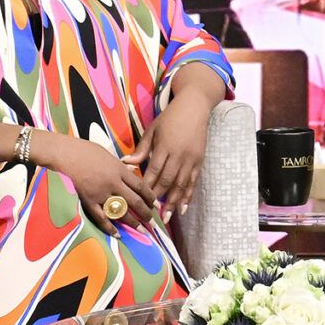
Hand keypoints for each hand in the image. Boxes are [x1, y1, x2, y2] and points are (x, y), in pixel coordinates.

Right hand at [38, 133, 159, 234]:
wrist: (63, 154)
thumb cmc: (83, 150)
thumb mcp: (107, 154)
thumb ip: (120, 166)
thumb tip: (131, 171)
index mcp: (119, 170)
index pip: (140, 186)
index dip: (150, 197)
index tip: (156, 204)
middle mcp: (113, 183)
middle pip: (135, 201)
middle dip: (146, 213)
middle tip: (153, 222)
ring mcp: (100, 193)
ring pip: (121, 211)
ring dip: (133, 222)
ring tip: (141, 230)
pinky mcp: (88, 201)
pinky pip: (101, 218)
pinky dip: (110, 227)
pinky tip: (117, 234)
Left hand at [131, 94, 212, 221]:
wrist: (194, 107)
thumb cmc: (170, 117)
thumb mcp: (153, 129)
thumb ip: (141, 149)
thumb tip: (125, 163)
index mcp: (164, 146)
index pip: (154, 170)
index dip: (146, 186)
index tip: (138, 198)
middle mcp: (179, 155)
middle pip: (167, 180)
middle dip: (158, 198)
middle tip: (150, 213)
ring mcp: (191, 159)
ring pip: (181, 185)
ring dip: (173, 202)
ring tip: (166, 217)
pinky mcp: (199, 162)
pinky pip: (193, 182)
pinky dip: (188, 196)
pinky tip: (183, 208)